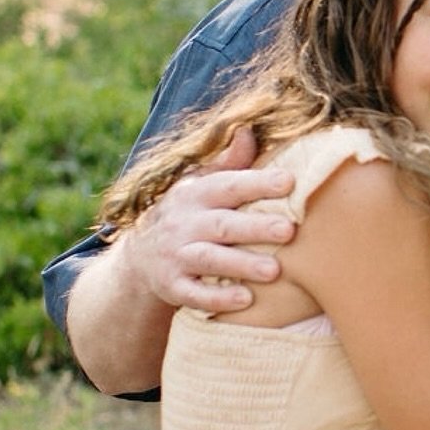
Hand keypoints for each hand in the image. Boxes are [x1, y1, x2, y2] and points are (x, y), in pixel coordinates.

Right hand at [122, 127, 295, 313]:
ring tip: (275, 270)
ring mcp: (176, 257)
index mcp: (195, 195)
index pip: (228, 186)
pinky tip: (246, 300)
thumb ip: (228, 164)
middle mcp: (184, 224)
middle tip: (290, 230)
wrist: (139, 258)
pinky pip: (194, 294)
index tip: (290, 181)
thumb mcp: (199, 185)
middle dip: (255, 227)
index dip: (257, 183)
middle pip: (222, 225)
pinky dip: (218, 298)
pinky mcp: (173, 288)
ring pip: (209, 260)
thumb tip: (248, 130)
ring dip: (241, 264)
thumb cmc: (188, 215)